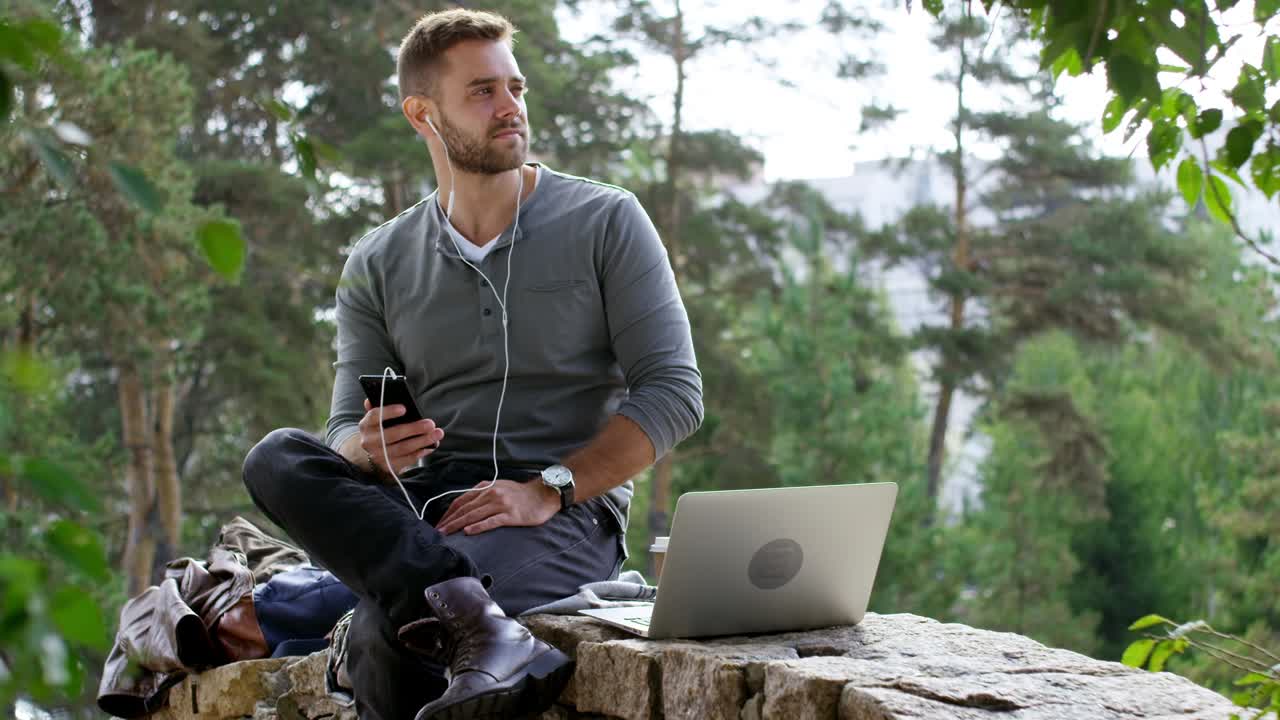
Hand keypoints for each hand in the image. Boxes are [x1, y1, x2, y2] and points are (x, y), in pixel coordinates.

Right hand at [360, 399, 443, 478]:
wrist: (372, 453)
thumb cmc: (380, 430)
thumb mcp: (377, 419)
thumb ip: (378, 407)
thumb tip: (374, 397)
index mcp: (366, 425)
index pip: (375, 416)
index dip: (389, 412)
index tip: (404, 408)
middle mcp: (369, 441)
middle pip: (393, 434)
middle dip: (414, 428)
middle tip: (430, 424)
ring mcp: (378, 455)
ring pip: (402, 448)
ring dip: (422, 441)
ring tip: (437, 434)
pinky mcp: (387, 466)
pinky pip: (406, 460)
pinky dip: (420, 453)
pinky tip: (430, 446)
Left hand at [436, 478, 559, 534]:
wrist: (544, 494)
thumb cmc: (521, 494)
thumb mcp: (499, 487)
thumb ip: (483, 494)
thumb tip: (465, 507)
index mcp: (486, 487)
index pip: (461, 500)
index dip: (448, 513)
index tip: (439, 523)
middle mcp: (491, 493)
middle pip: (465, 508)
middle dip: (449, 521)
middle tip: (437, 532)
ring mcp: (501, 504)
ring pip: (474, 514)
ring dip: (458, 525)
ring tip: (447, 534)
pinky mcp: (511, 514)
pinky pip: (491, 521)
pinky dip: (478, 526)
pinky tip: (468, 532)